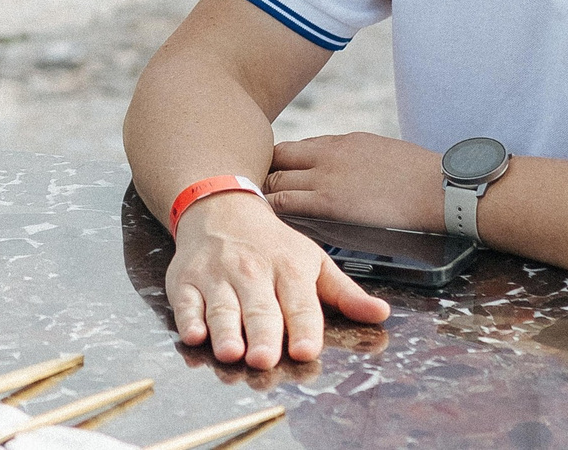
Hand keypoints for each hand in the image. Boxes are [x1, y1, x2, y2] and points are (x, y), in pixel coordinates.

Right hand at [165, 189, 388, 367]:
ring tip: (230, 353)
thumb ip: (345, 293)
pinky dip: (188, 319)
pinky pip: (185, 302)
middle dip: (262, 334)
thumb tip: (382, 314)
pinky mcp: (185, 280)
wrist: (220, 207)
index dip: (303, 327)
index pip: (299, 302)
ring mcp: (216, 275)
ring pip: (221, 307)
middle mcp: (252, 270)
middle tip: (264, 359)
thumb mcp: (313, 262)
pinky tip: (193, 335)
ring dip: (225, 331)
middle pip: (259, 308)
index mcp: (289, 268)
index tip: (305, 350)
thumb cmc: (272, 245)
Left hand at [267, 131, 446, 231]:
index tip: (272, 175)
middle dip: (263, 172)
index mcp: (341, 143)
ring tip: (248, 208)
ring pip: (274, 179)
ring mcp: (324, 176)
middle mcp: (326, 154)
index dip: (281, 163)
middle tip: (251, 190)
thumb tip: (343, 172)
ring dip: (262, 192)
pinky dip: (270, 209)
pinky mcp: (328, 202)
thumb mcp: (379, 152)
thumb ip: (353, 159)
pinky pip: (285, 203)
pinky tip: (260, 221)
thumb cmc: (419, 176)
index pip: (296, 148)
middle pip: (277, 157)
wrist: (438, 187)